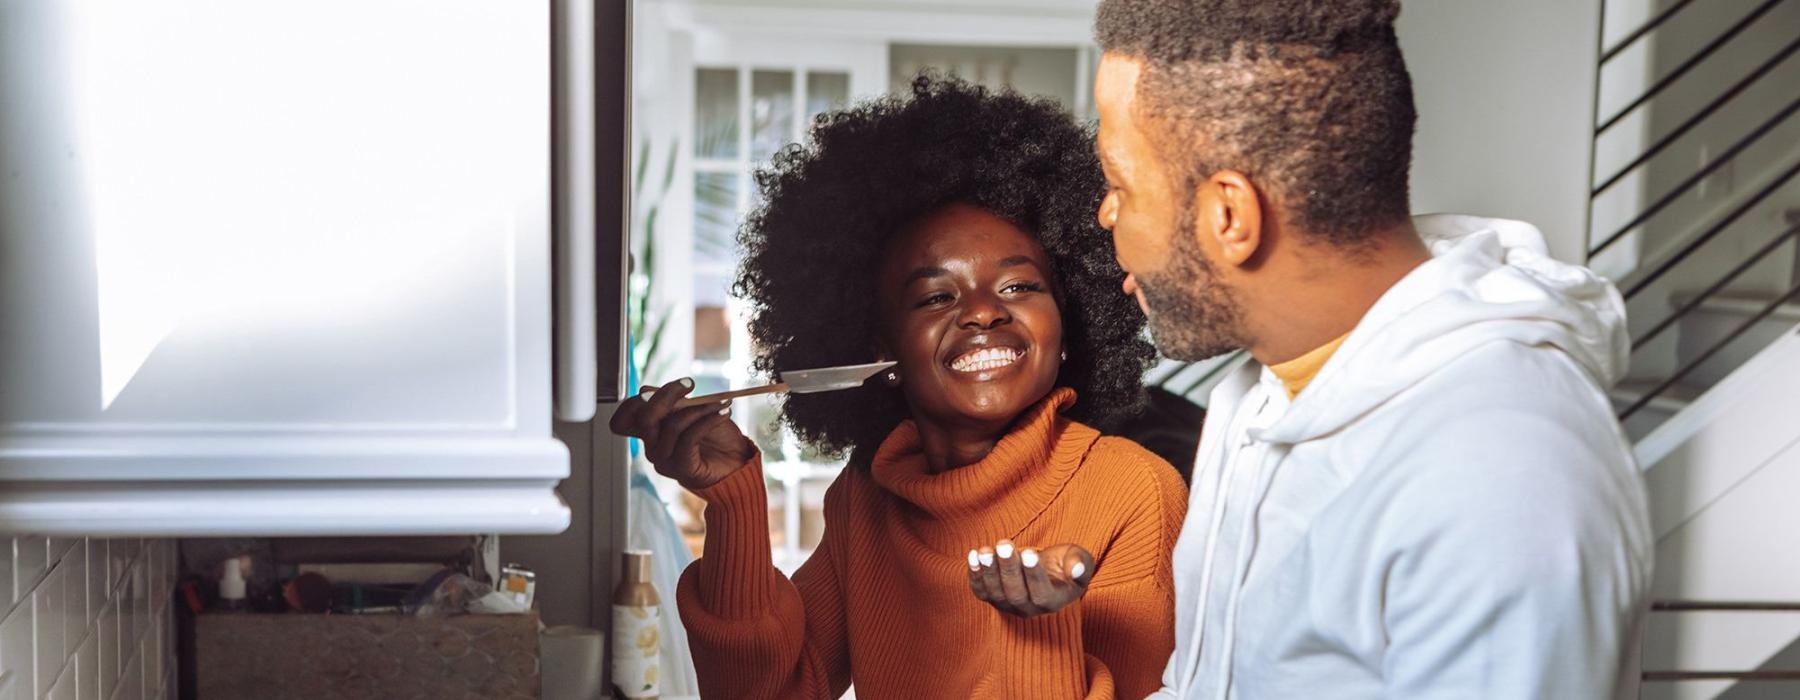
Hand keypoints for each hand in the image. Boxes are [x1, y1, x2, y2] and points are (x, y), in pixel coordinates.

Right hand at [608, 378, 756, 490]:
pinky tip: (723, 413)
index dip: (641, 399)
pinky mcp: (682, 469)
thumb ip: (671, 402)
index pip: (625, 418)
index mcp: (650, 433)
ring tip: (721, 403)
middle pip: (644, 418)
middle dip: (667, 395)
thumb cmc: (715, 437)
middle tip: (689, 384)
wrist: (737, 462)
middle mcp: (652, 448)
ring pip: (672, 426)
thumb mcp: (692, 411)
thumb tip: (646, 390)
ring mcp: (665, 460)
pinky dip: (708, 420)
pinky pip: (689, 438)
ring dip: (699, 408)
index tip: (678, 384)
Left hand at [967, 540, 1094, 617]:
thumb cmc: (1063, 563)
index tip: (1030, 553)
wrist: (1044, 570)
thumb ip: (1081, 563)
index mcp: (1053, 602)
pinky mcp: (991, 597)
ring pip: (996, 593)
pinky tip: (974, 555)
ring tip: (986, 550)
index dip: (1034, 575)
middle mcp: (1028, 609)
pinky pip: (980, 591)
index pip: (1041, 594)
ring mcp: (1007, 606)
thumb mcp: (1079, 559)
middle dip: (1009, 568)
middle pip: (1016, 594)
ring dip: (989, 571)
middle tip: (1005, 544)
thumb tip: (1077, 569)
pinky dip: (975, 575)